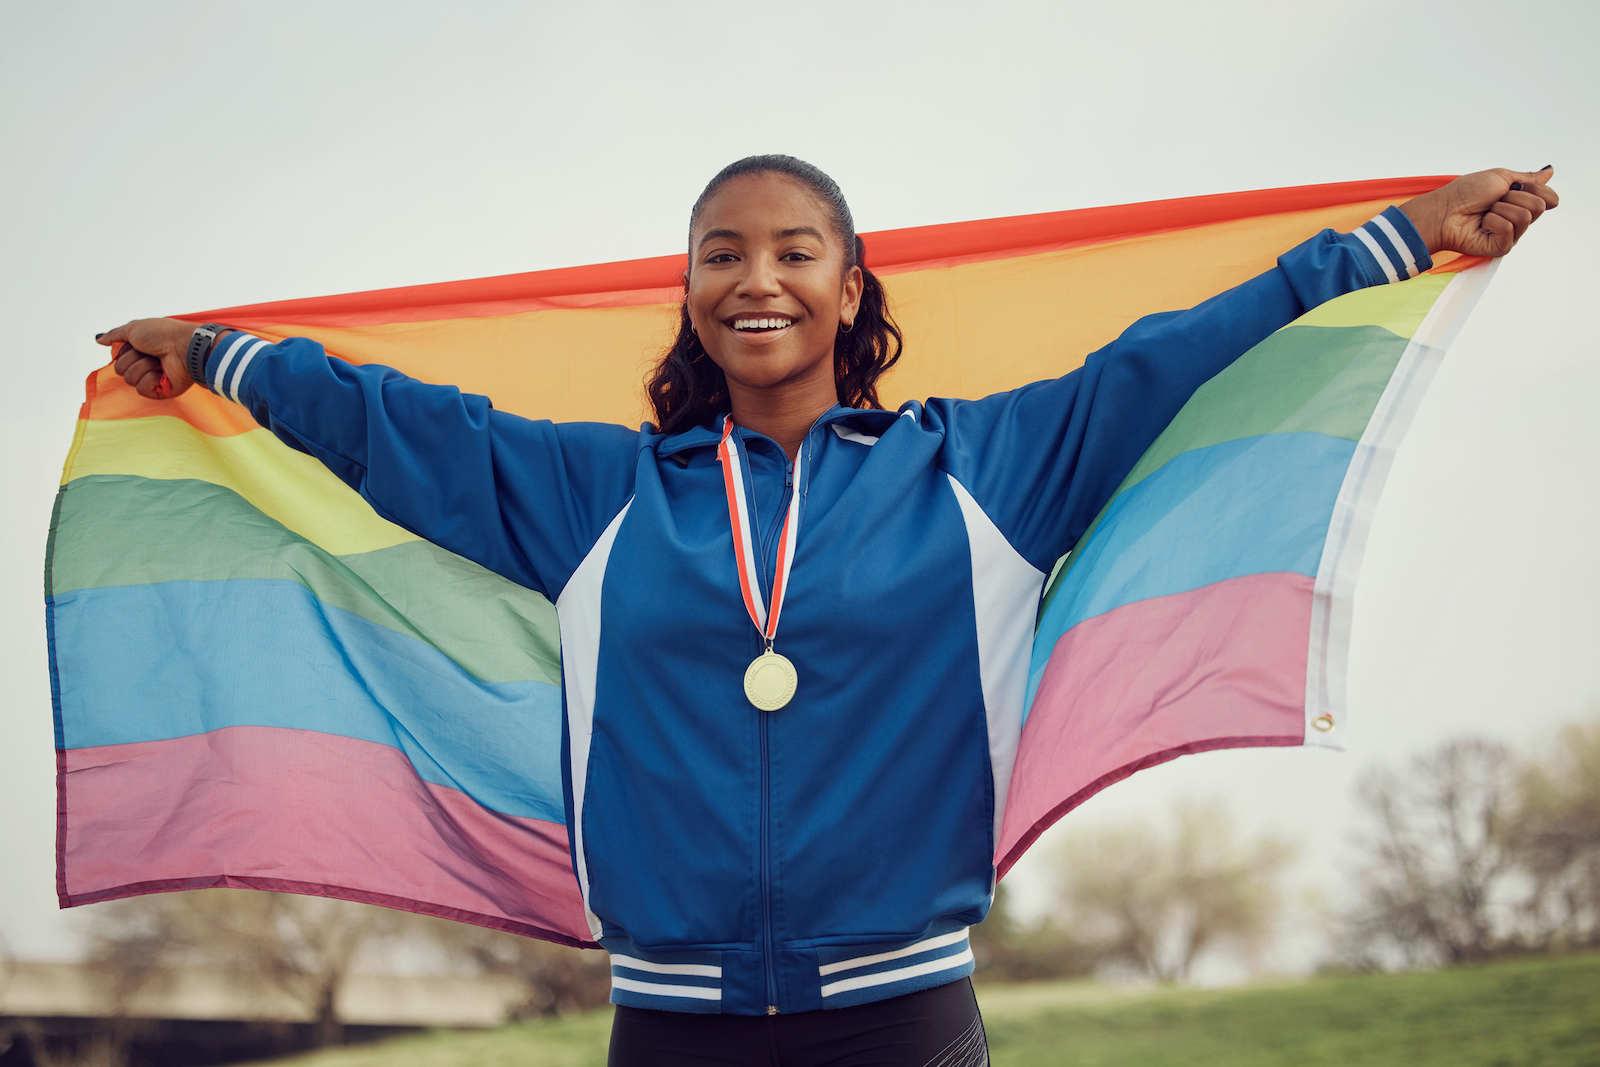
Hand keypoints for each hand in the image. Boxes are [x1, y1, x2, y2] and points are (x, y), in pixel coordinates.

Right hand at [96, 318, 201, 399]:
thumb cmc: (163, 334)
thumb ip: (115, 335)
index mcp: (139, 352)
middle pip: (119, 369)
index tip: (137, 344)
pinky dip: (150, 379)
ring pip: (128, 379)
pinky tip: (161, 374)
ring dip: (142, 367)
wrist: (183, 346)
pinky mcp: (160, 391)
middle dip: (132, 358)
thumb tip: (98, 339)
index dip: (125, 351)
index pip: (118, 358)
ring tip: (158, 362)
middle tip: (150, 353)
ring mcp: (153, 379)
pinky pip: (141, 390)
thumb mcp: (133, 328)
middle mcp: (145, 365)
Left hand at [1400, 167, 1558, 257]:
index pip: (1549, 198)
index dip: (1531, 188)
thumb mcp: (1502, 177)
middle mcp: (1520, 220)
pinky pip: (1509, 228)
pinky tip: (1481, 225)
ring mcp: (1511, 235)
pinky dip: (1493, 221)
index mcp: (1522, 203)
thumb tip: (1550, 171)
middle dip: (1514, 197)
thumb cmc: (1467, 192)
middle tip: (1492, 201)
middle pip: (1539, 206)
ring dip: (1501, 208)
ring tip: (1485, 213)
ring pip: (1525, 217)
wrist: (1445, 210)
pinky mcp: (1501, 248)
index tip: (1510, 187)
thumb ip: (1529, 178)